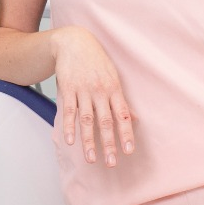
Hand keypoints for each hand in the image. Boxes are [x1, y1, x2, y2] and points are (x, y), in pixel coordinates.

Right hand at [51, 27, 135, 167]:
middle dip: (109, 143)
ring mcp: (83, 90)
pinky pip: (69, 111)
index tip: (129, 150)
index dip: (126, 133)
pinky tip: (70, 141)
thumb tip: (135, 119)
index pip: (123, 115)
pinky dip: (69, 126)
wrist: (74, 42)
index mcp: (114, 89)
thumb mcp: (113, 78)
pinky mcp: (68, 89)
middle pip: (106, 121)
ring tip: (91, 159)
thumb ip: (121, 101)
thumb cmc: (96, 62)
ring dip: (89, 140)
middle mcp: (100, 91)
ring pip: (87, 119)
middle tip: (111, 162)